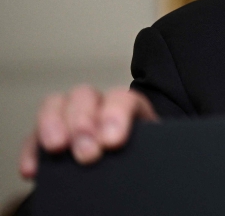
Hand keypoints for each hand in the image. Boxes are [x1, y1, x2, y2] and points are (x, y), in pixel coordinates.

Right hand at [18, 85, 157, 178]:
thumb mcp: (151, 149)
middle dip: (83, 123)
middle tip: (86, 153)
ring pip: (57, 104)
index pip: (123, 98)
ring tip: (57, 148)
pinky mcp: (51, 136)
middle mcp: (98, 106)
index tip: (112, 141)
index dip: (115, 115)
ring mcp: (72, 117)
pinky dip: (32, 150)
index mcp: (129, 108)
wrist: (131, 170)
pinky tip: (33, 168)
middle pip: (85, 96)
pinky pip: (34, 136)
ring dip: (53, 125)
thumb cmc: (141, 157)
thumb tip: (132, 149)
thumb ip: (147, 146)